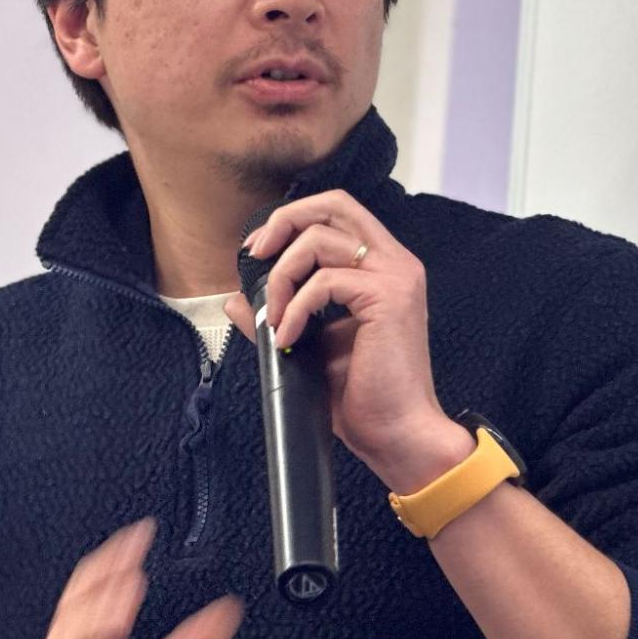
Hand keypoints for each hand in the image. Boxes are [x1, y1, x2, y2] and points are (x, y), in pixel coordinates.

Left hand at [225, 190, 469, 490]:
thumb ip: (283, 316)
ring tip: (276, 319)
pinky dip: (295, 309)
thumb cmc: (367, 397)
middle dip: (284, 223)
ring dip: (283, 277)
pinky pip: (324, 282)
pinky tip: (289, 338)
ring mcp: (396, 277)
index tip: (260, 250)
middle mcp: (396, 263)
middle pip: (334, 204)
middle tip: (257, 254)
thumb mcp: (314, 347)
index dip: (293, 219)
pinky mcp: (388, 298)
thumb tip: (238, 300)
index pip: (339, 212)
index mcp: (384, 268)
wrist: (399, 433)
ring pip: (320, 240)